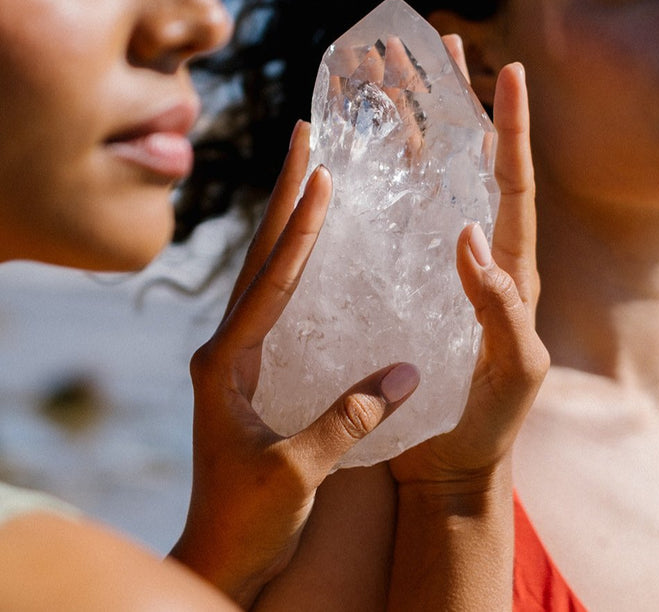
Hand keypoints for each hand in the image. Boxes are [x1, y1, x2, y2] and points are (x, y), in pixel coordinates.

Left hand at [171, 121, 418, 606]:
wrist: (218, 552)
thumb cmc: (248, 519)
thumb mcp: (298, 472)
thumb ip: (349, 420)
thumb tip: (404, 375)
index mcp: (227, 364)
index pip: (271, 281)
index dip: (299, 229)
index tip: (321, 176)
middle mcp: (225, 348)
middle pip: (258, 258)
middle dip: (283, 198)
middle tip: (302, 140)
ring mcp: (234, 356)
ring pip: (261, 273)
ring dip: (284, 222)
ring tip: (306, 175)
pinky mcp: (247, 368)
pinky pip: (272, 300)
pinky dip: (290, 263)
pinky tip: (308, 247)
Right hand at [390, 60, 548, 487]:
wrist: (450, 461)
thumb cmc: (491, 420)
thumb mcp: (515, 369)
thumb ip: (502, 307)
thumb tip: (467, 235)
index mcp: (511, 268)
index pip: (514, 185)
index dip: (512, 128)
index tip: (509, 71)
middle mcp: (472, 254)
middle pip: (463, 163)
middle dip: (450, 102)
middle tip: (432, 46)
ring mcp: (431, 265)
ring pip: (421, 182)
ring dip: (406, 128)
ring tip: (385, 78)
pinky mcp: (399, 283)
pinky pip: (387, 222)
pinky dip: (372, 183)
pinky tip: (352, 155)